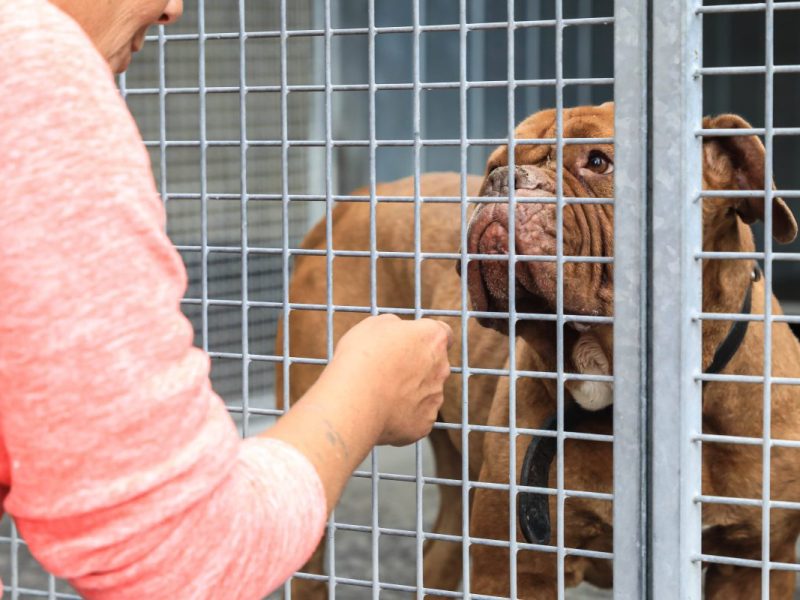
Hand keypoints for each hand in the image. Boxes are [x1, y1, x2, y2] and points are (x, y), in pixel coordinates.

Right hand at [329, 314, 452, 445]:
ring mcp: (435, 398)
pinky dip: (403, 415)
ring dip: (410, 392)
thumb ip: (395, 326)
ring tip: (380, 393)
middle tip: (388, 370)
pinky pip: (416, 417)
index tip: (411, 343)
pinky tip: (382, 411)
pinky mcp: (424, 424)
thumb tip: (397, 332)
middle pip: (434, 365)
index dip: (427, 338)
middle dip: (417, 367)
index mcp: (433, 339)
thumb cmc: (362, 357)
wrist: (355, 400)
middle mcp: (441, 368)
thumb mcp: (374, 325)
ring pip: (426, 392)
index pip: (443, 334)